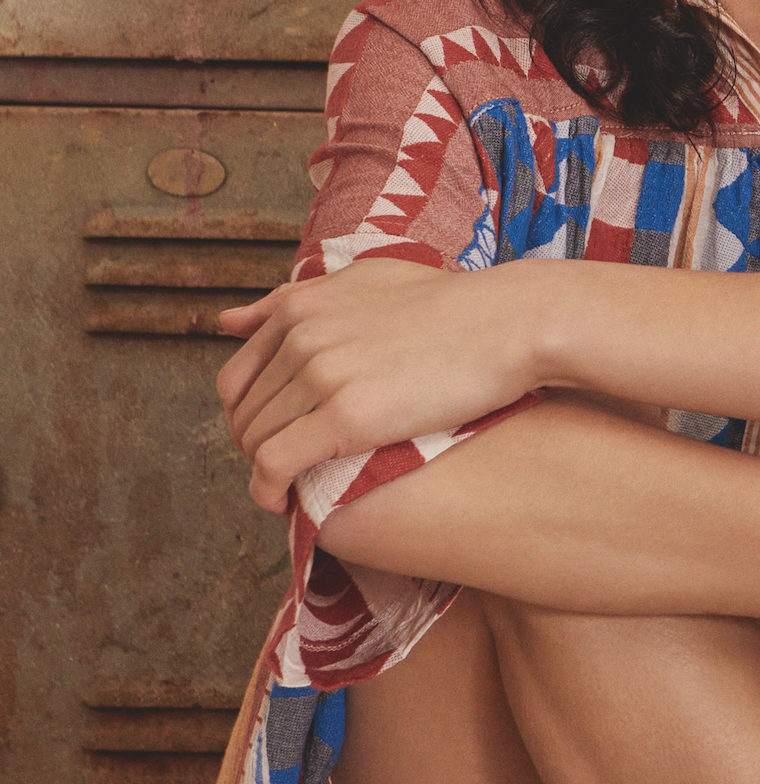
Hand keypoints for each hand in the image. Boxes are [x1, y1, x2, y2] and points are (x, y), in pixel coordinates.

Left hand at [216, 260, 541, 513]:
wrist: (508, 322)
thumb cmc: (450, 304)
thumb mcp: (364, 281)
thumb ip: (293, 299)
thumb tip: (228, 319)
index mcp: (300, 306)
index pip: (236, 378)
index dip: (248, 418)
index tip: (275, 437)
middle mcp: (301, 335)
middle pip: (244, 415)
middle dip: (256, 449)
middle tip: (289, 470)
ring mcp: (321, 374)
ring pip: (256, 441)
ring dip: (264, 473)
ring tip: (293, 487)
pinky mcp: (347, 415)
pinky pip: (275, 464)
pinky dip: (266, 490)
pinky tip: (282, 503)